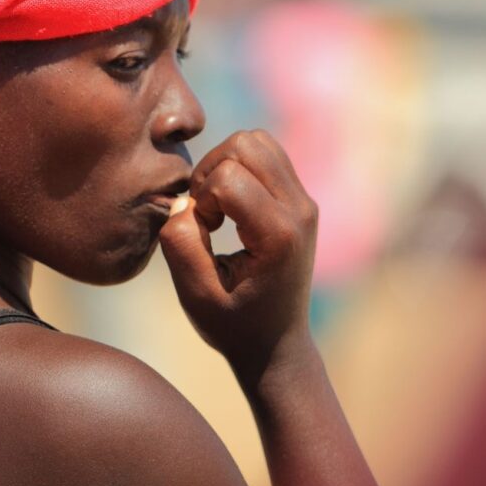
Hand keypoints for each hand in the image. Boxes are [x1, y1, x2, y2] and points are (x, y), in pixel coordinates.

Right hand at [159, 129, 317, 379]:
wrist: (277, 344)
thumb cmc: (233, 325)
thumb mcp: (196, 295)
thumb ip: (180, 243)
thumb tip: (183, 201)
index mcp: (279, 235)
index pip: (229, 176)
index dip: (202, 197)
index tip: (204, 231)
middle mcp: (300, 210)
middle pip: (246, 144)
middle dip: (212, 170)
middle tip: (206, 212)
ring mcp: (305, 201)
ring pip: (257, 140)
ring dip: (225, 164)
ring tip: (218, 205)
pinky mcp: (300, 199)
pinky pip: (266, 154)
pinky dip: (239, 167)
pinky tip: (231, 205)